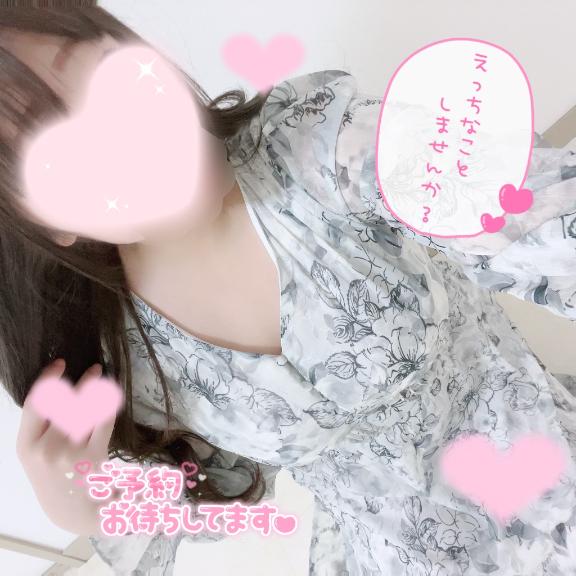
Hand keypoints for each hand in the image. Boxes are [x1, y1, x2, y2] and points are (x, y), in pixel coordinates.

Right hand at [16, 358, 115, 534]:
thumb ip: (42, 426)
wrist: (74, 512)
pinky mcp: (93, 457)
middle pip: (65, 402)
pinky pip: (102, 421)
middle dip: (82, 382)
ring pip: (85, 408)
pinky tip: (110, 394)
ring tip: (101, 377)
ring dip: (96, 388)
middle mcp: (45, 449)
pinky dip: (107, 404)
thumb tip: (57, 386)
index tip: (59, 364)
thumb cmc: (54, 477)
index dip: (48, 379)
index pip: (35, 403)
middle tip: (93, 369)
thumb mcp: (36, 455)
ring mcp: (70, 453)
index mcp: (26, 447)